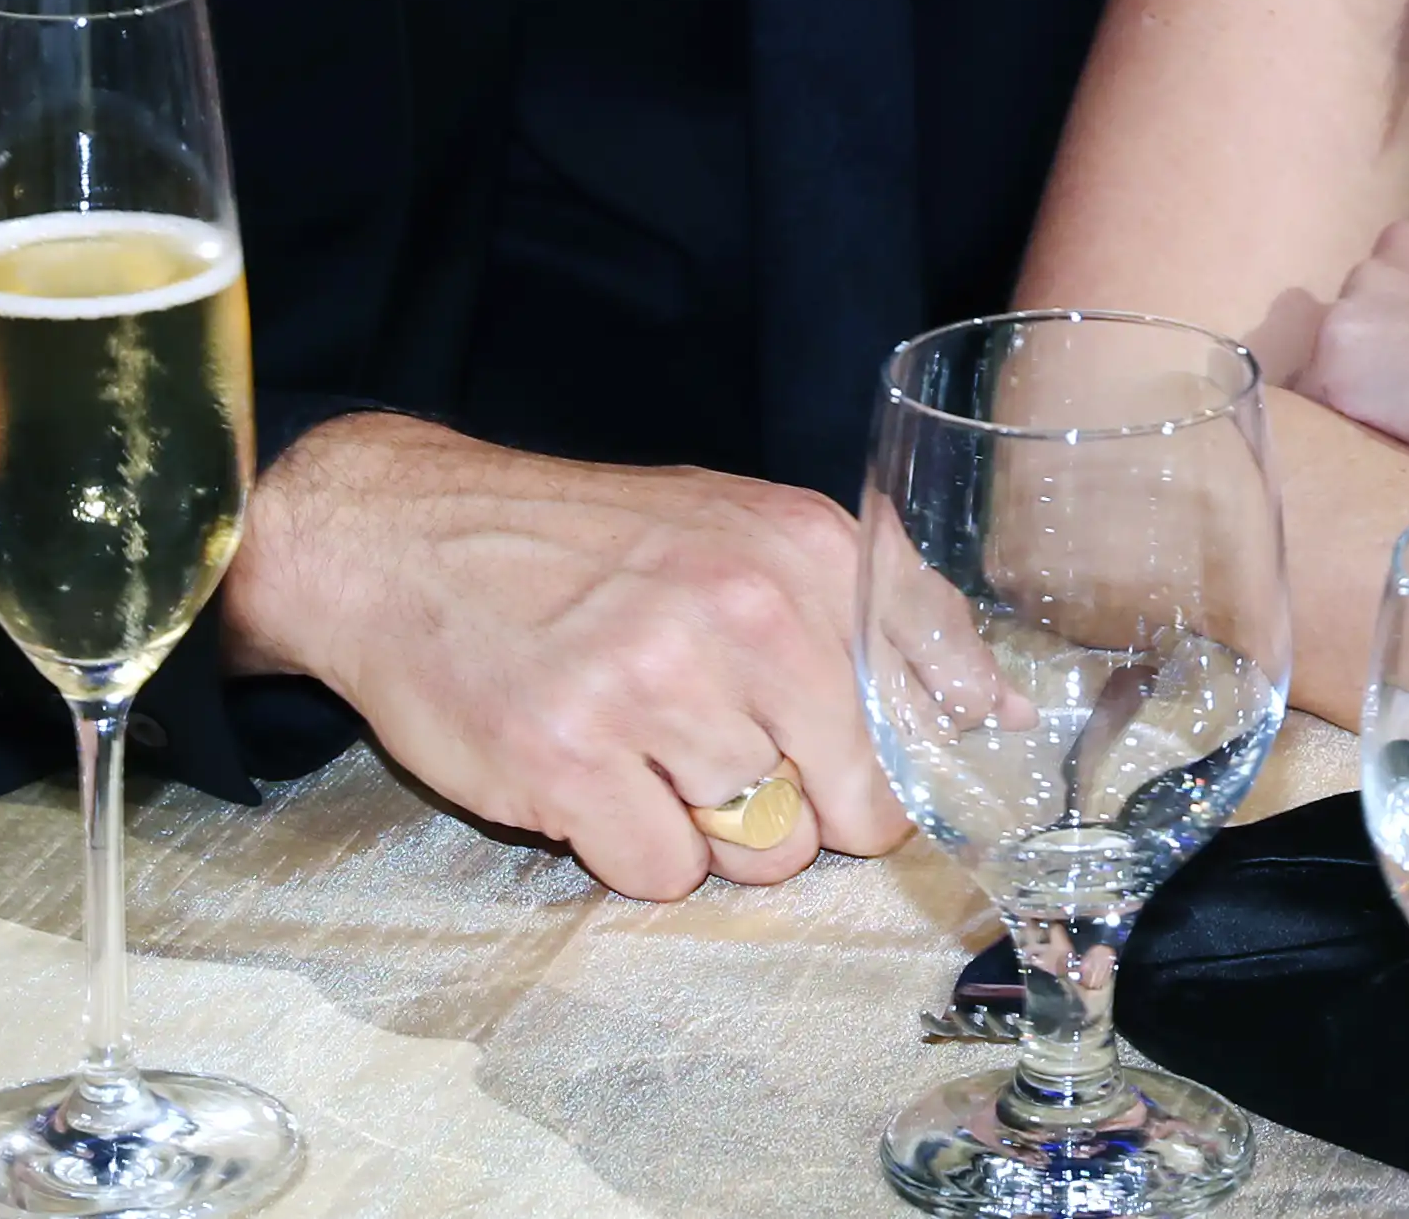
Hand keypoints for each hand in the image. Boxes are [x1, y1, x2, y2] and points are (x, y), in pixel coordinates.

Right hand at [210, 413, 913, 898]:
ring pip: (764, 851)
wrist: (405, 539)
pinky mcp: (570, 763)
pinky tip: (592, 781)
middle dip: (805, 809)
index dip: (903, 760)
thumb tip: (1003, 714)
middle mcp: (743, 612)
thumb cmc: (591, 548)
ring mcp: (655, 688)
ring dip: (711, 832)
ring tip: (646, 754)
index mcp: (805, 550)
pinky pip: (663, 876)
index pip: (930, 703)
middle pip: (859, 804)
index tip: (861, 767)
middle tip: (724, 755)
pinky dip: (632, 852)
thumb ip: (879, 612)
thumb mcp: (748, 531)